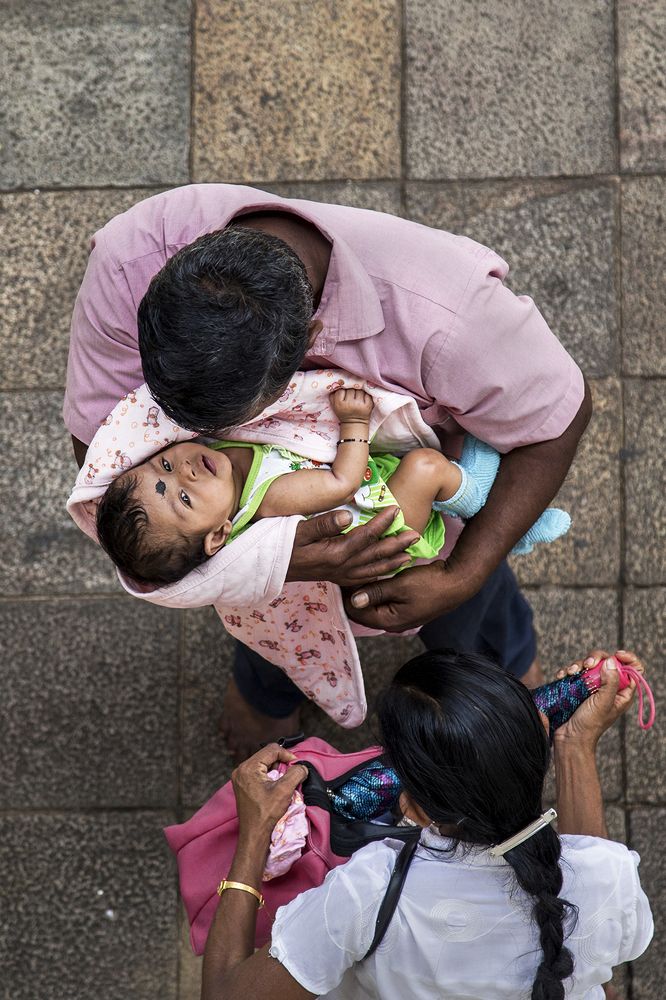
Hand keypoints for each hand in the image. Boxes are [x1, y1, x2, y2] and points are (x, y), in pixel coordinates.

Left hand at [232, 744, 308, 843]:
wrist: (254, 834)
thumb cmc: (266, 814)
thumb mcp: (284, 790)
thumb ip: (296, 773)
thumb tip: (302, 766)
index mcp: (248, 767)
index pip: (271, 750)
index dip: (287, 755)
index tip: (297, 765)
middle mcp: (241, 770)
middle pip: (266, 756)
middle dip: (281, 763)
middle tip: (291, 774)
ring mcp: (240, 778)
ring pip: (263, 764)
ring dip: (276, 770)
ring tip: (283, 782)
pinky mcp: (242, 785)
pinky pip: (258, 773)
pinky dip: (269, 776)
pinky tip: (275, 787)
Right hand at [286, 506, 418, 585]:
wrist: (264, 569)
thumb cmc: (278, 545)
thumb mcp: (297, 530)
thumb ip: (323, 523)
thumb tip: (349, 515)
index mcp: (334, 553)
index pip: (365, 537)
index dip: (382, 523)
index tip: (396, 510)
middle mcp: (341, 567)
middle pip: (375, 555)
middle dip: (396, 544)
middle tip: (416, 535)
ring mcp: (339, 575)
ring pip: (372, 570)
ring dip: (392, 562)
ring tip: (410, 556)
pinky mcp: (335, 578)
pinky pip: (363, 578)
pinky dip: (377, 575)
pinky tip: (385, 572)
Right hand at [330, 387, 373, 423]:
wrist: (354, 424)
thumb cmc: (343, 413)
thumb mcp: (334, 406)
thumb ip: (333, 395)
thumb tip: (336, 383)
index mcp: (340, 404)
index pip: (341, 390)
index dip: (343, 389)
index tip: (344, 392)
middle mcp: (349, 404)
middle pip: (351, 389)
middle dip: (351, 389)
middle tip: (352, 393)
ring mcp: (359, 405)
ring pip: (359, 390)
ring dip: (359, 390)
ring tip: (357, 395)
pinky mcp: (368, 406)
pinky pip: (367, 394)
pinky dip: (366, 394)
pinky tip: (363, 397)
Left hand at [345, 562, 475, 631]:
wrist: (457, 582)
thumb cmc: (430, 584)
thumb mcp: (400, 585)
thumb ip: (376, 592)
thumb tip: (353, 600)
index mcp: (389, 621)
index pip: (356, 612)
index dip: (345, 595)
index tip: (339, 575)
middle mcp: (392, 623)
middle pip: (362, 610)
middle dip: (353, 593)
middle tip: (344, 572)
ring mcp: (398, 616)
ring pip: (372, 604)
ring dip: (364, 590)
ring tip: (354, 573)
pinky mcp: (403, 607)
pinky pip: (382, 600)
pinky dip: (376, 590)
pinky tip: (371, 576)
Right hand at [554, 649, 642, 750]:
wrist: (569, 736)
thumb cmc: (589, 724)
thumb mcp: (603, 702)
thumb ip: (610, 682)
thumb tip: (611, 661)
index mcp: (622, 693)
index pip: (633, 670)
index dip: (628, 659)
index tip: (617, 654)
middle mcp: (608, 687)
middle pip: (607, 662)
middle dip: (596, 659)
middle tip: (588, 665)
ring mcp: (592, 686)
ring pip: (589, 665)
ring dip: (578, 665)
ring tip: (571, 672)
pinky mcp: (577, 687)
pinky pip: (575, 672)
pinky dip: (568, 671)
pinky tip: (562, 676)